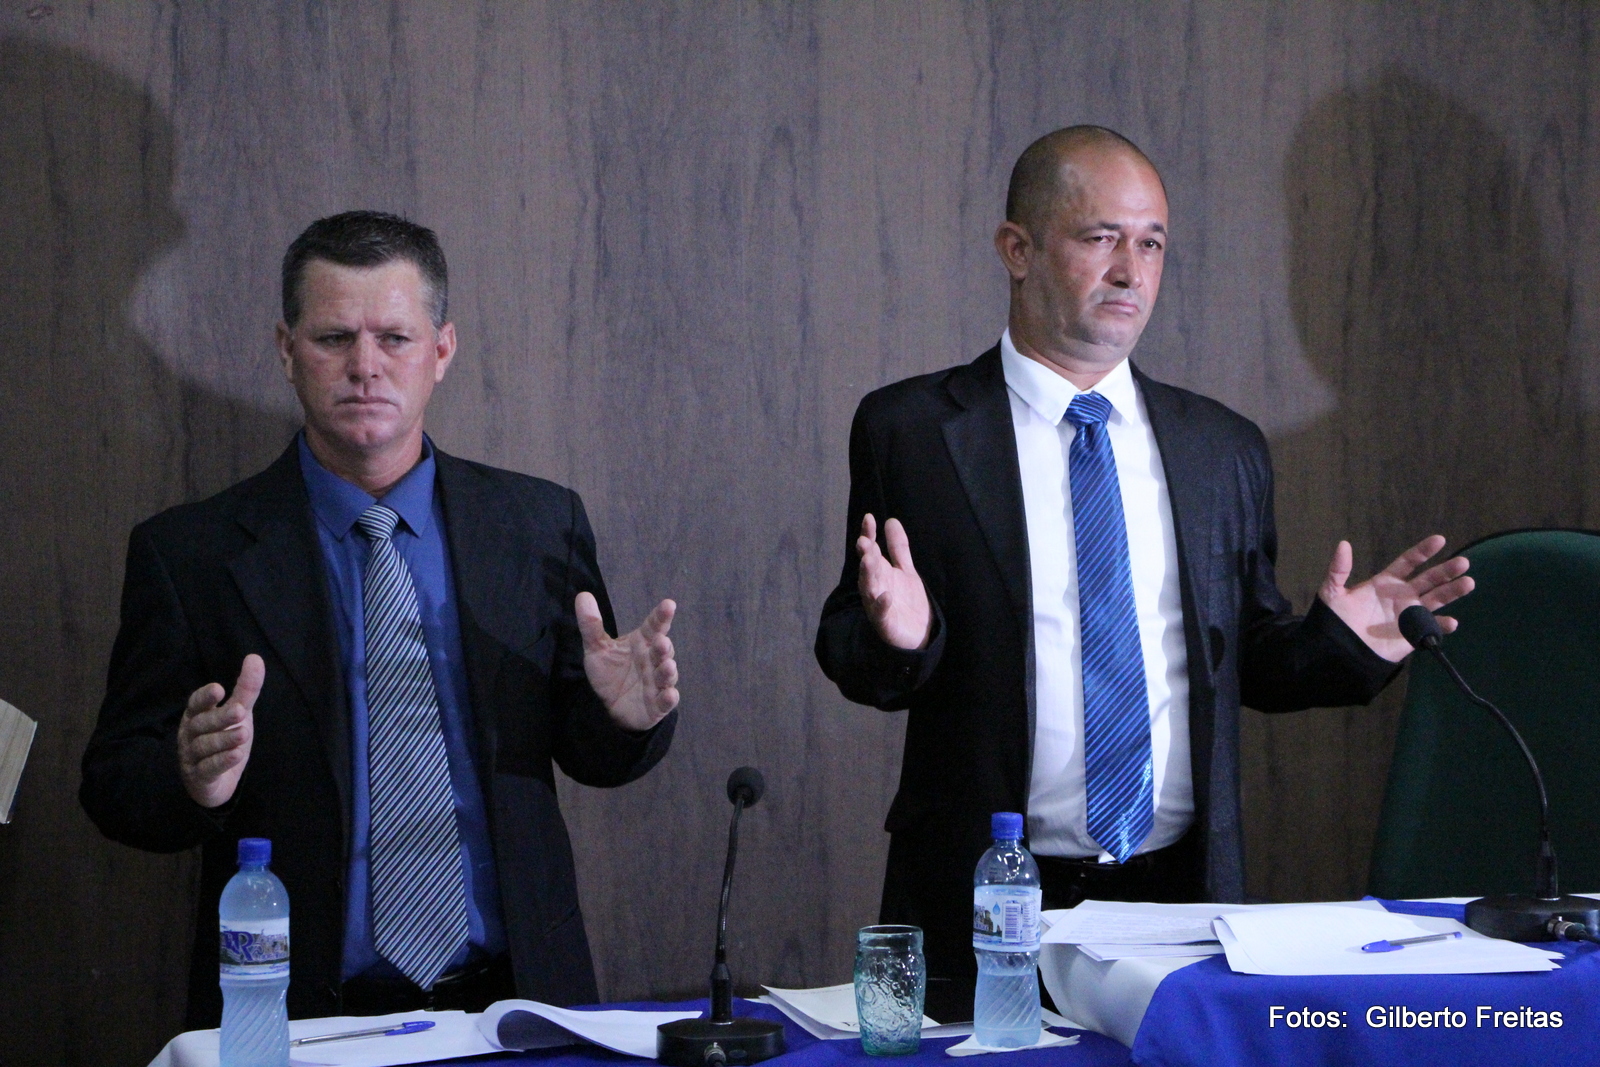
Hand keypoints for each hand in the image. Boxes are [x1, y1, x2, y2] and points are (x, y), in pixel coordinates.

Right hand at [177, 654, 263, 807]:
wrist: (217, 782)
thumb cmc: (224, 739)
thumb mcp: (238, 713)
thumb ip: (245, 689)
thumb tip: (255, 657)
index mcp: (196, 716)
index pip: (195, 704)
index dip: (204, 696)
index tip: (218, 689)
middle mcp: (190, 735)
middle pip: (200, 724)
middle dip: (220, 717)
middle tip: (241, 711)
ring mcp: (191, 757)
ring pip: (203, 746)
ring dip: (224, 739)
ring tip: (244, 733)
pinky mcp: (199, 777)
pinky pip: (208, 769)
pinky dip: (221, 761)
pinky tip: (236, 755)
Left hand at [577, 593, 679, 730]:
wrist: (609, 706)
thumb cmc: (610, 672)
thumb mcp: (597, 648)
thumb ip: (591, 625)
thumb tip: (582, 595)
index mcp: (642, 643)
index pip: (654, 626)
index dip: (661, 616)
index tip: (668, 604)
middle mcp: (653, 660)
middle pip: (663, 651)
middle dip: (664, 646)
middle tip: (661, 641)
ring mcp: (657, 682)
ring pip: (667, 675)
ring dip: (668, 670)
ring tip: (667, 665)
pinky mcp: (657, 705)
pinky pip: (666, 701)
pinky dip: (669, 698)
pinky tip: (670, 694)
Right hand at [856, 513, 931, 649]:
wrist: (918, 635)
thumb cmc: (907, 601)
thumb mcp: (905, 570)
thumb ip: (897, 547)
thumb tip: (891, 520)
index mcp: (879, 573)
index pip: (871, 550)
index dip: (868, 535)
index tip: (869, 518)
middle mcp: (874, 587)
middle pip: (868, 568)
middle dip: (866, 555)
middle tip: (864, 541)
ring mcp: (878, 605)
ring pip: (869, 588)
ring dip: (868, 574)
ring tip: (869, 560)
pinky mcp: (885, 624)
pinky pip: (881, 614)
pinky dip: (882, 605)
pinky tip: (886, 596)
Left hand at [1318, 535, 1474, 661]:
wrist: (1340, 649)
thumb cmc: (1337, 619)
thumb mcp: (1332, 592)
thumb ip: (1339, 569)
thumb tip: (1343, 544)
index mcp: (1387, 581)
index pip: (1409, 562)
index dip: (1423, 551)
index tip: (1440, 539)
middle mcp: (1403, 595)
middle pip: (1429, 579)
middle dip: (1446, 570)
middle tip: (1463, 562)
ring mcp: (1410, 614)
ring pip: (1437, 599)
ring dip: (1453, 591)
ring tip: (1468, 583)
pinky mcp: (1414, 633)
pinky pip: (1432, 628)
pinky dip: (1442, 626)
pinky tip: (1451, 622)